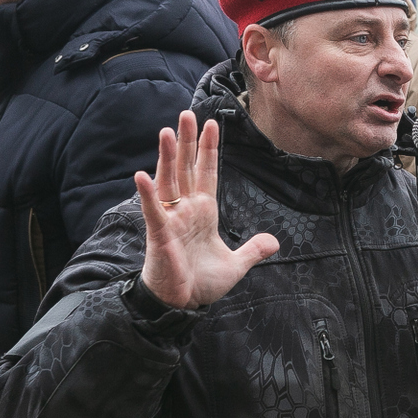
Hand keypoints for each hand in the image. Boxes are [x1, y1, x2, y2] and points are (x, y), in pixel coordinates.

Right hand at [134, 113, 279, 308]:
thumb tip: (274, 241)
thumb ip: (253, 250)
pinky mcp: (159, 234)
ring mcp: (171, 219)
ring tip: (167, 131)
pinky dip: (147, 194)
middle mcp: (186, 210)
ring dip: (166, 157)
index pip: (206, 173)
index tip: (212, 123)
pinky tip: (142, 174)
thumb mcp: (235, 265)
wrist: (182, 304)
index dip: (208, 149)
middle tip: (187, 113)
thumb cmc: (201, 283)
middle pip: (185, 168)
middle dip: (187, 141)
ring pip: (168, 181)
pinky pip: (153, 211)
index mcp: (203, 212)